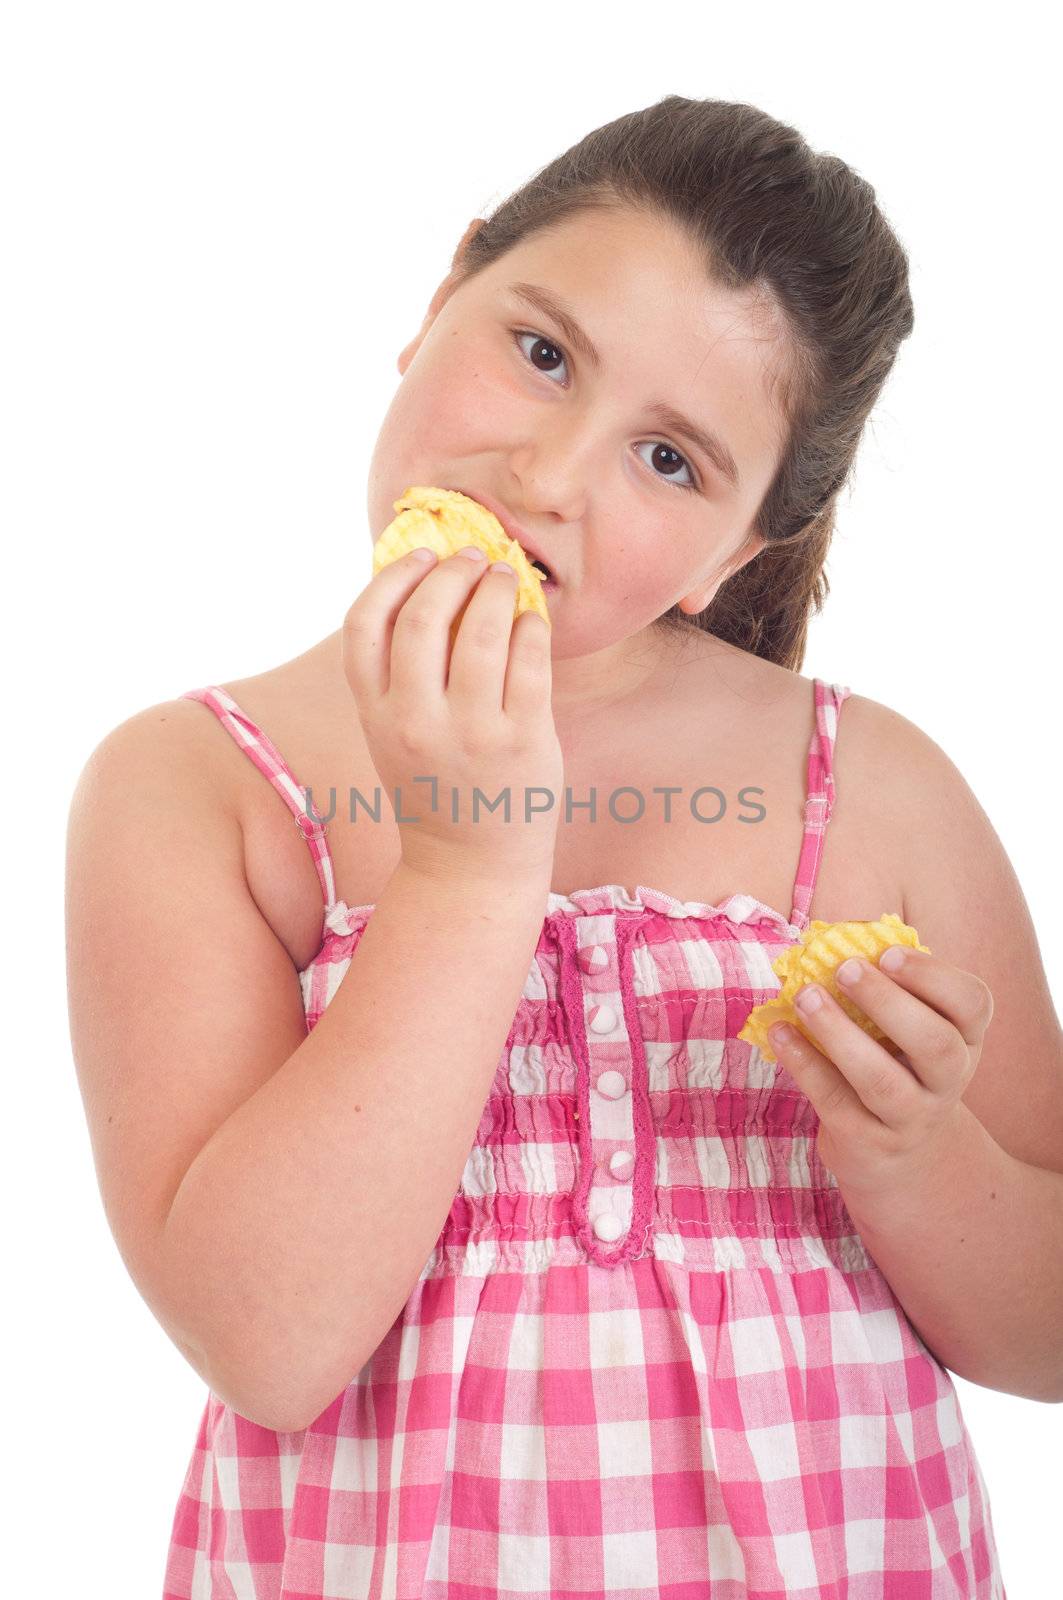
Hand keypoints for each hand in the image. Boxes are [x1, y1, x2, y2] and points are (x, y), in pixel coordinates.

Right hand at [341, 544, 562, 887]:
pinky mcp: (522, 741)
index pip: (364, 625)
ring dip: (495, 589)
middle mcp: (416, 722)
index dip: (392, 578)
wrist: (470, 864)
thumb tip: (426, 582)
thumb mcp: (393, 732)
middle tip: (473, 558)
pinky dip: (531, 626)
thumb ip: (397, 673)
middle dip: (450, 572)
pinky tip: (531, 621)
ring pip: (481, 632)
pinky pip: (529, 662)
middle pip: (422, 618)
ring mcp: (471, 733)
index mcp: (375, 715)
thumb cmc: (435, 783)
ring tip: (504, 578)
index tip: (421, 556)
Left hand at [768, 948, 994, 1201]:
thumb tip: (829, 942)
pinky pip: (836, 1102)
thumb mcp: (910, 1028)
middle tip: (845, 968)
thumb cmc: (899, 1065)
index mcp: (965, 1038)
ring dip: (839, 1034)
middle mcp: (949, 1080)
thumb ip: (887, 988)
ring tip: (805, 997)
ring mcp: (913, 1117)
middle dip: (887, 1002)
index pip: (972, 1003)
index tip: (886, 952)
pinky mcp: (871, 1144)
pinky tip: (780, 1032)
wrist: (904, 1157)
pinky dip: (805, 1064)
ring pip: (883, 1081)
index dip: (932, 976)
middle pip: (935, 1044)